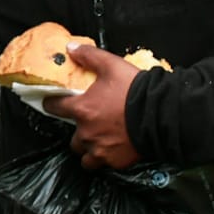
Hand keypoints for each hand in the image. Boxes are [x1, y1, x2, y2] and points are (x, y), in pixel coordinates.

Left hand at [44, 42, 143, 169]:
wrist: (161, 114)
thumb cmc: (135, 91)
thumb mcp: (111, 66)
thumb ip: (89, 56)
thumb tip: (71, 49)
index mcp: (82, 109)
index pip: (54, 108)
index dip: (52, 104)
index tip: (52, 104)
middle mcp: (87, 133)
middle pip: (72, 139)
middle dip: (78, 133)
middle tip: (90, 125)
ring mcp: (100, 150)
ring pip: (85, 155)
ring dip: (89, 149)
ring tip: (100, 141)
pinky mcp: (116, 162)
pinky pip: (104, 164)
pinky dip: (107, 158)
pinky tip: (115, 149)